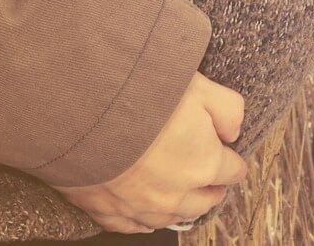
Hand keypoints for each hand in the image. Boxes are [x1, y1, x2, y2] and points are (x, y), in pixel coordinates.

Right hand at [52, 71, 247, 233]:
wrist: (80, 110)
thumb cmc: (141, 94)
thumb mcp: (200, 87)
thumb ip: (228, 111)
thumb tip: (233, 132)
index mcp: (204, 164)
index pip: (233, 171)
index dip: (232, 160)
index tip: (229, 153)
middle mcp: (176, 194)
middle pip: (205, 200)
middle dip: (211, 187)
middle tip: (210, 175)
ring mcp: (140, 207)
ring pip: (172, 217)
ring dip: (181, 205)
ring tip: (182, 193)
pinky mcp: (107, 211)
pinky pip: (133, 226)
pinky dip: (143, 220)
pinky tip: (146, 214)